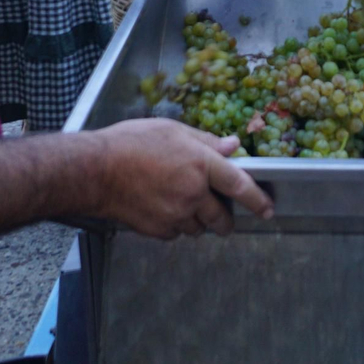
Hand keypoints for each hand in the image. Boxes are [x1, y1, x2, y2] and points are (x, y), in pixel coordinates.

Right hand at [92, 118, 273, 238]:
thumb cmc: (131, 143)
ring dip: (198, 220)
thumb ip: (206, 141)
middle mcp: (193, 193)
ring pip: (199, 228)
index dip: (258, 200)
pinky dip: (176, 224)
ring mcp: (176, 215)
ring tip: (181, 202)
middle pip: (222, 217)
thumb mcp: (172, 131)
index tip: (268, 210)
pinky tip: (161, 208)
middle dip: (226, 220)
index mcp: (201, 164)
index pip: (240, 185)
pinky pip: (177, 232)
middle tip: (222, 215)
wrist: (95, 171)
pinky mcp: (159, 230)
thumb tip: (232, 146)